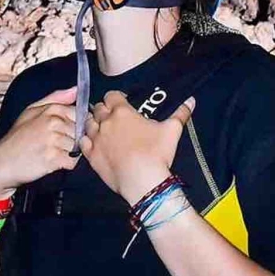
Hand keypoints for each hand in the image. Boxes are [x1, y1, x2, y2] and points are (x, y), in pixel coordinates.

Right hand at [0, 87, 79, 198]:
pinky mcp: (53, 158)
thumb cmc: (17, 138)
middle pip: (81, 132)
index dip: (75, 125)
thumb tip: (76, 90)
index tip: (63, 131)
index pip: (81, 115)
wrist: (1, 163)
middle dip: (72, 139)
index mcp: (51, 109)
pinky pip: (73, 161)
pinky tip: (52, 161)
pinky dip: (65, 164)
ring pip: (78, 146)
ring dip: (69, 152)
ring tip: (52, 152)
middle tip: (54, 144)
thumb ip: (56, 98)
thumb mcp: (31, 111)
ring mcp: (54, 140)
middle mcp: (54, 122)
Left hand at [79, 90, 194, 203]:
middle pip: (98, 108)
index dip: (116, 98)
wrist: (142, 180)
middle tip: (114, 117)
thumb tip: (191, 100)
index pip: (111, 95)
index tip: (123, 103)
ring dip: (94, 123)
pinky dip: (86, 140)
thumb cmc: (157, 152)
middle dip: (104, 110)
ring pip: (87, 123)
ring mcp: (96, 139)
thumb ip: (181, 113)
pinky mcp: (91, 155)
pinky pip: (82, 142)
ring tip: (102, 129)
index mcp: (122, 112)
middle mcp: (105, 122)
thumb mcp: (172, 130)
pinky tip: (93, 143)